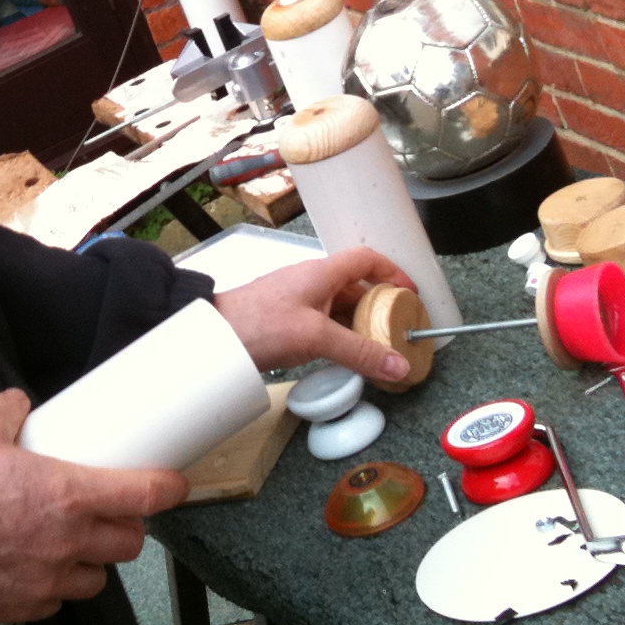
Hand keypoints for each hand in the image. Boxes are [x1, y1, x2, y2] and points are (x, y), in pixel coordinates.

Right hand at [0, 389, 189, 623]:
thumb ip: (4, 411)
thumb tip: (18, 404)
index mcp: (67, 495)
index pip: (143, 496)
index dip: (168, 489)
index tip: (176, 484)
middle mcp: (68, 542)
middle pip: (129, 543)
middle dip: (128, 527)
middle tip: (112, 511)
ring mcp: (48, 580)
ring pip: (97, 578)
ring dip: (94, 560)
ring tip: (72, 543)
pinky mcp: (24, 607)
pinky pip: (57, 599)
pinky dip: (56, 584)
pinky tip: (36, 567)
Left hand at [213, 245, 416, 380]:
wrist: (215, 336)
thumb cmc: (258, 323)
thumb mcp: (316, 336)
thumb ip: (359, 352)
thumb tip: (396, 365)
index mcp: (321, 273)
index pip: (366, 259)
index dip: (392, 271)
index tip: (409, 292)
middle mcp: (310, 281)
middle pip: (355, 287)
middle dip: (378, 306)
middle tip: (396, 329)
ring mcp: (297, 300)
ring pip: (338, 307)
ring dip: (358, 324)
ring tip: (376, 347)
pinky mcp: (286, 319)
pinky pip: (322, 322)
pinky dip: (339, 335)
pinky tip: (344, 355)